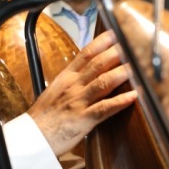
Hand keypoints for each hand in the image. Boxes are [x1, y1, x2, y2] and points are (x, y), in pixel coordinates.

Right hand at [28, 31, 136, 154]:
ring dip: (121, 73)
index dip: (102, 42)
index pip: (86, 54)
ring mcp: (78, 101)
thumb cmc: (44, 116)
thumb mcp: (55, 91)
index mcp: (66, 78)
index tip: (115, 33)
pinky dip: (120, 102)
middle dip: (116, 53)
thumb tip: (86, 72)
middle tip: (132, 44)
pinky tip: (133, 96)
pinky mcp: (83, 119)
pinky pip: (104, 108)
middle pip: (98, 64)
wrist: (32, 136)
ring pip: (103, 82)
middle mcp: (73, 86)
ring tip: (136, 66)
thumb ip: (71, 80)